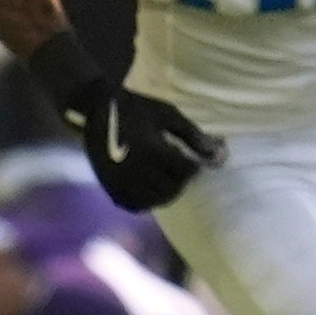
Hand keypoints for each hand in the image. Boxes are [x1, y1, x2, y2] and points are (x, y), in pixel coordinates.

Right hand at [26, 32, 224, 211]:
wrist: (94, 109)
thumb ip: (195, 137)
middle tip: (175, 164)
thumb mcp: (168, 115)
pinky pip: (136, 205)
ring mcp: (120, 181)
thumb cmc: (136, 108)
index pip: (186, 170)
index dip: (192, 164)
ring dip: (166, 190)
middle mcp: (135, 170)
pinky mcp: (109, 187)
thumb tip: (221, 158)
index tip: (186, 154)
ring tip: (163, 175)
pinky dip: (147, 200)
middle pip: (173, 187)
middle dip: (180, 178)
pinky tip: (148, 185)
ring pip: (156, 200)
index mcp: (152, 150)